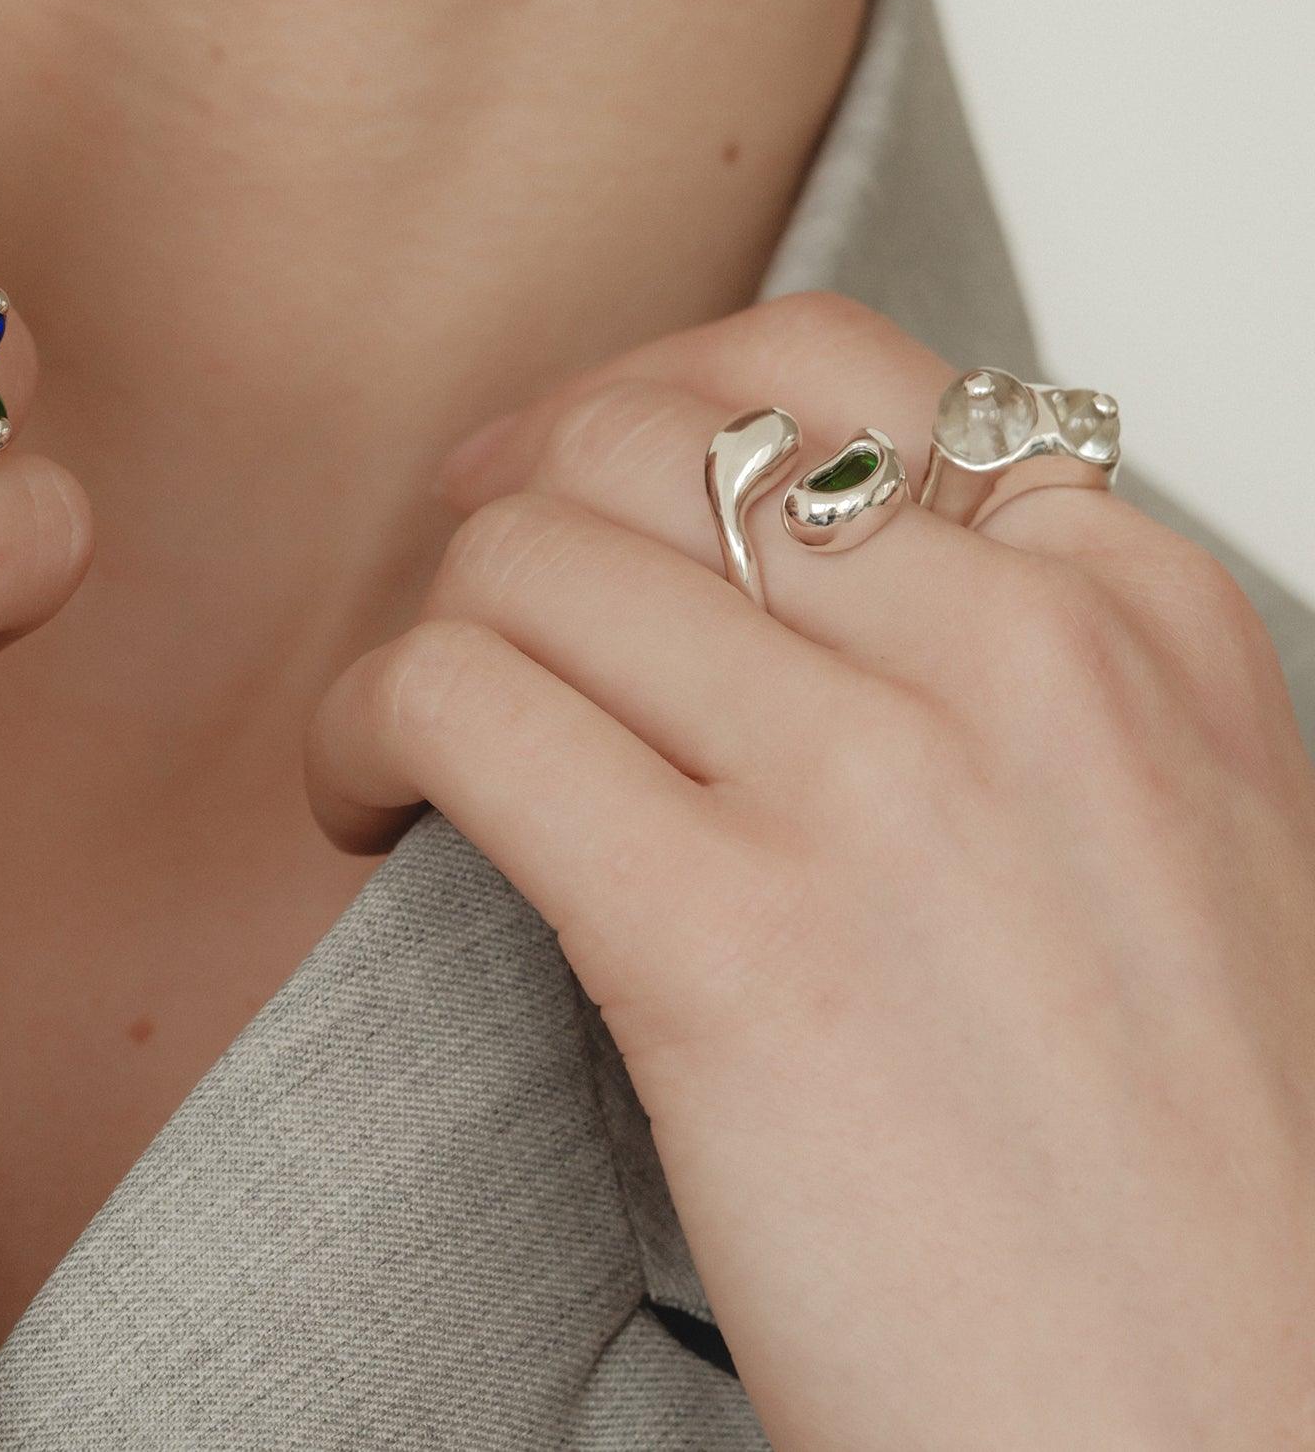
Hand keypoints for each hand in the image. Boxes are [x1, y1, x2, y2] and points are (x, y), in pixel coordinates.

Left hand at [308, 292, 1314, 1449]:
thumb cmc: (1195, 1193)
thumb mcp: (1175, 839)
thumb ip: (1012, 670)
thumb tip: (759, 564)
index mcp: (1137, 613)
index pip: (825, 365)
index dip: (644, 400)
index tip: (563, 487)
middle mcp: (1022, 657)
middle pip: (642, 439)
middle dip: (515, 507)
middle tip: (476, 614)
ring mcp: (880, 788)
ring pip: (527, 551)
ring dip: (430, 631)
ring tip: (423, 745)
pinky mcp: (731, 947)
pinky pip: (458, 702)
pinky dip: (363, 731)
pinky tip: (375, 809)